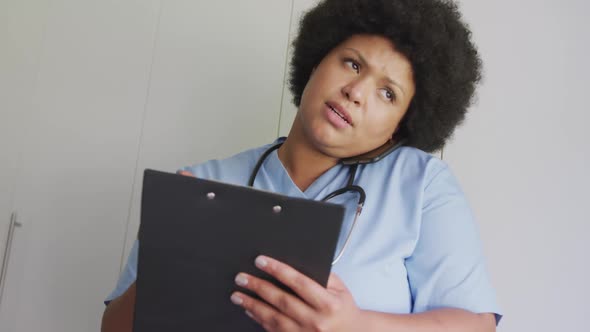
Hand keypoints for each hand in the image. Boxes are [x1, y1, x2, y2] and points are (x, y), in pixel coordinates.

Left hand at [230, 255, 364, 331]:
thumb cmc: (343, 309)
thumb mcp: (340, 289)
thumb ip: (321, 276)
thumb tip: (295, 262)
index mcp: (328, 304)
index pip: (299, 283)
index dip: (278, 270)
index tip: (261, 261)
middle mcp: (316, 321)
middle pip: (282, 300)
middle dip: (258, 287)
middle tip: (241, 277)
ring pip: (273, 318)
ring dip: (252, 305)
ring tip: (237, 294)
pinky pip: (273, 331)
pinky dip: (259, 319)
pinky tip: (249, 310)